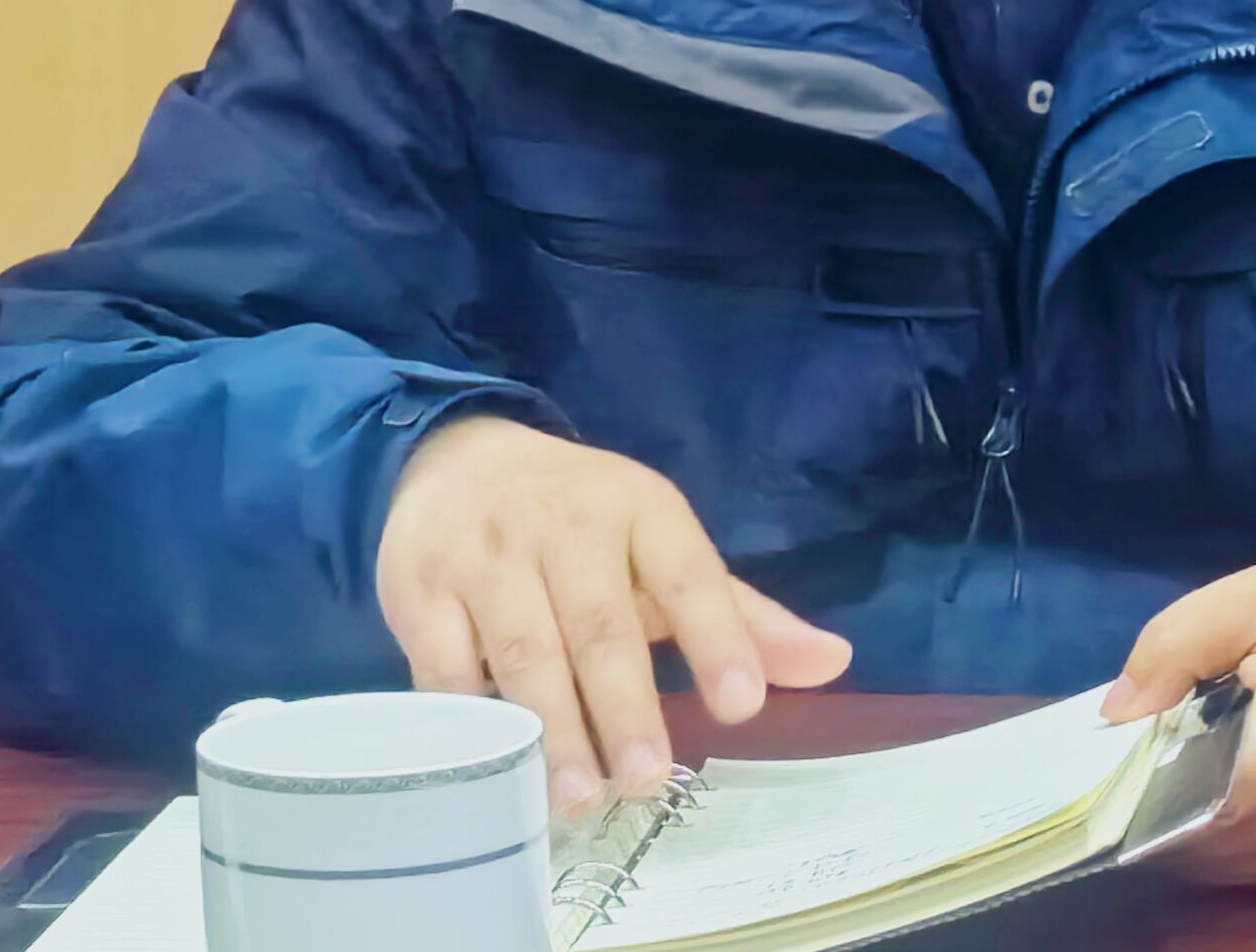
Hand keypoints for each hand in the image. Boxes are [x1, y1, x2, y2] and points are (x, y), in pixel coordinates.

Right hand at [376, 413, 851, 814]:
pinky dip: (471, 719)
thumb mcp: (662, 546)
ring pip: (525, 651)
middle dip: (625, 707)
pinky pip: (446, 664)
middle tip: (648, 780)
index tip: (743, 704)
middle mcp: (565, 524)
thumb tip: (834, 662)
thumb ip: (740, 614)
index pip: (689, 573)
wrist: (455, 459)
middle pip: (602, 625)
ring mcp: (488, 555)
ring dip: (553, 729)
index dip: (719, 637)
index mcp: (640, 509)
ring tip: (579, 797)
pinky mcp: (421, 589)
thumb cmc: (581, 521)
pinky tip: (497, 766)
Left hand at [1101, 563, 1255, 887]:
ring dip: (1196, 828)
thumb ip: (1182, 639)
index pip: (1198, 787)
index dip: (1150, 774)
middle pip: (1204, 829)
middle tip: (1162, 753)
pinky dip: (1234, 847)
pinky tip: (1227, 804)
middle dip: (1167, 799)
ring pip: (1229, 861)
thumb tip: (1119, 710)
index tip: (1135, 746)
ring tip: (1192, 774)